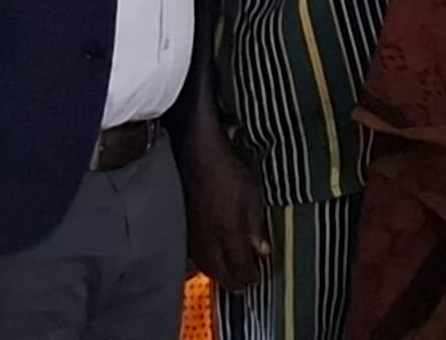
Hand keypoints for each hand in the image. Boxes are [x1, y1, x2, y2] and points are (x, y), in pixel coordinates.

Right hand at [184, 120, 270, 290]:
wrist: (196, 159)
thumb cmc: (228, 174)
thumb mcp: (251, 196)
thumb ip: (255, 227)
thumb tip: (262, 252)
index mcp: (228, 232)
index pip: (239, 265)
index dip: (249, 276)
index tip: (257, 280)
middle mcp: (208, 240)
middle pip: (220, 271)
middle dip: (234, 282)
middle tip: (244, 286)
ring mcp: (193, 236)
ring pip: (205, 266)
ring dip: (218, 276)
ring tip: (229, 279)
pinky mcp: (183, 230)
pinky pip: (194, 256)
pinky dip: (205, 265)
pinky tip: (210, 263)